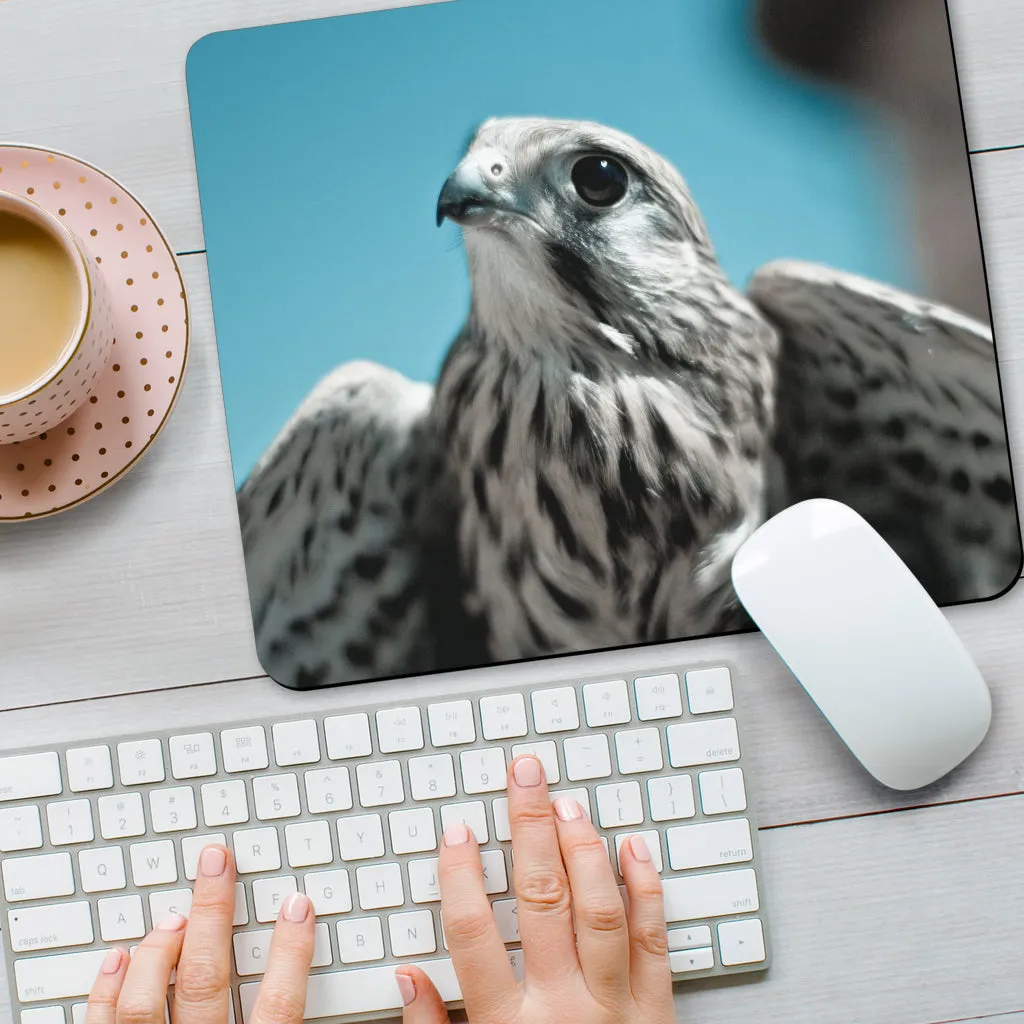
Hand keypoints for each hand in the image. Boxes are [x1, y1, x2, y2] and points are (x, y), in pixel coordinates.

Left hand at [86, 844, 314, 1023]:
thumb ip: (294, 1020)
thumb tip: (329, 986)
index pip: (279, 1004)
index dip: (291, 952)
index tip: (295, 905)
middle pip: (205, 981)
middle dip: (212, 915)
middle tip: (216, 862)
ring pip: (146, 1003)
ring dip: (158, 952)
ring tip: (173, 917)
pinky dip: (107, 992)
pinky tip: (117, 960)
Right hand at [398, 754, 674, 1023]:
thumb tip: (406, 978)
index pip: (475, 935)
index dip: (462, 875)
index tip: (457, 830)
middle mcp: (563, 1010)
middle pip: (543, 901)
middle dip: (530, 829)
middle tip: (523, 777)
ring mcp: (615, 1008)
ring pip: (600, 912)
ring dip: (584, 850)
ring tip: (569, 803)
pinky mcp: (656, 1014)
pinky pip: (655, 944)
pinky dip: (647, 891)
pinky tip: (634, 847)